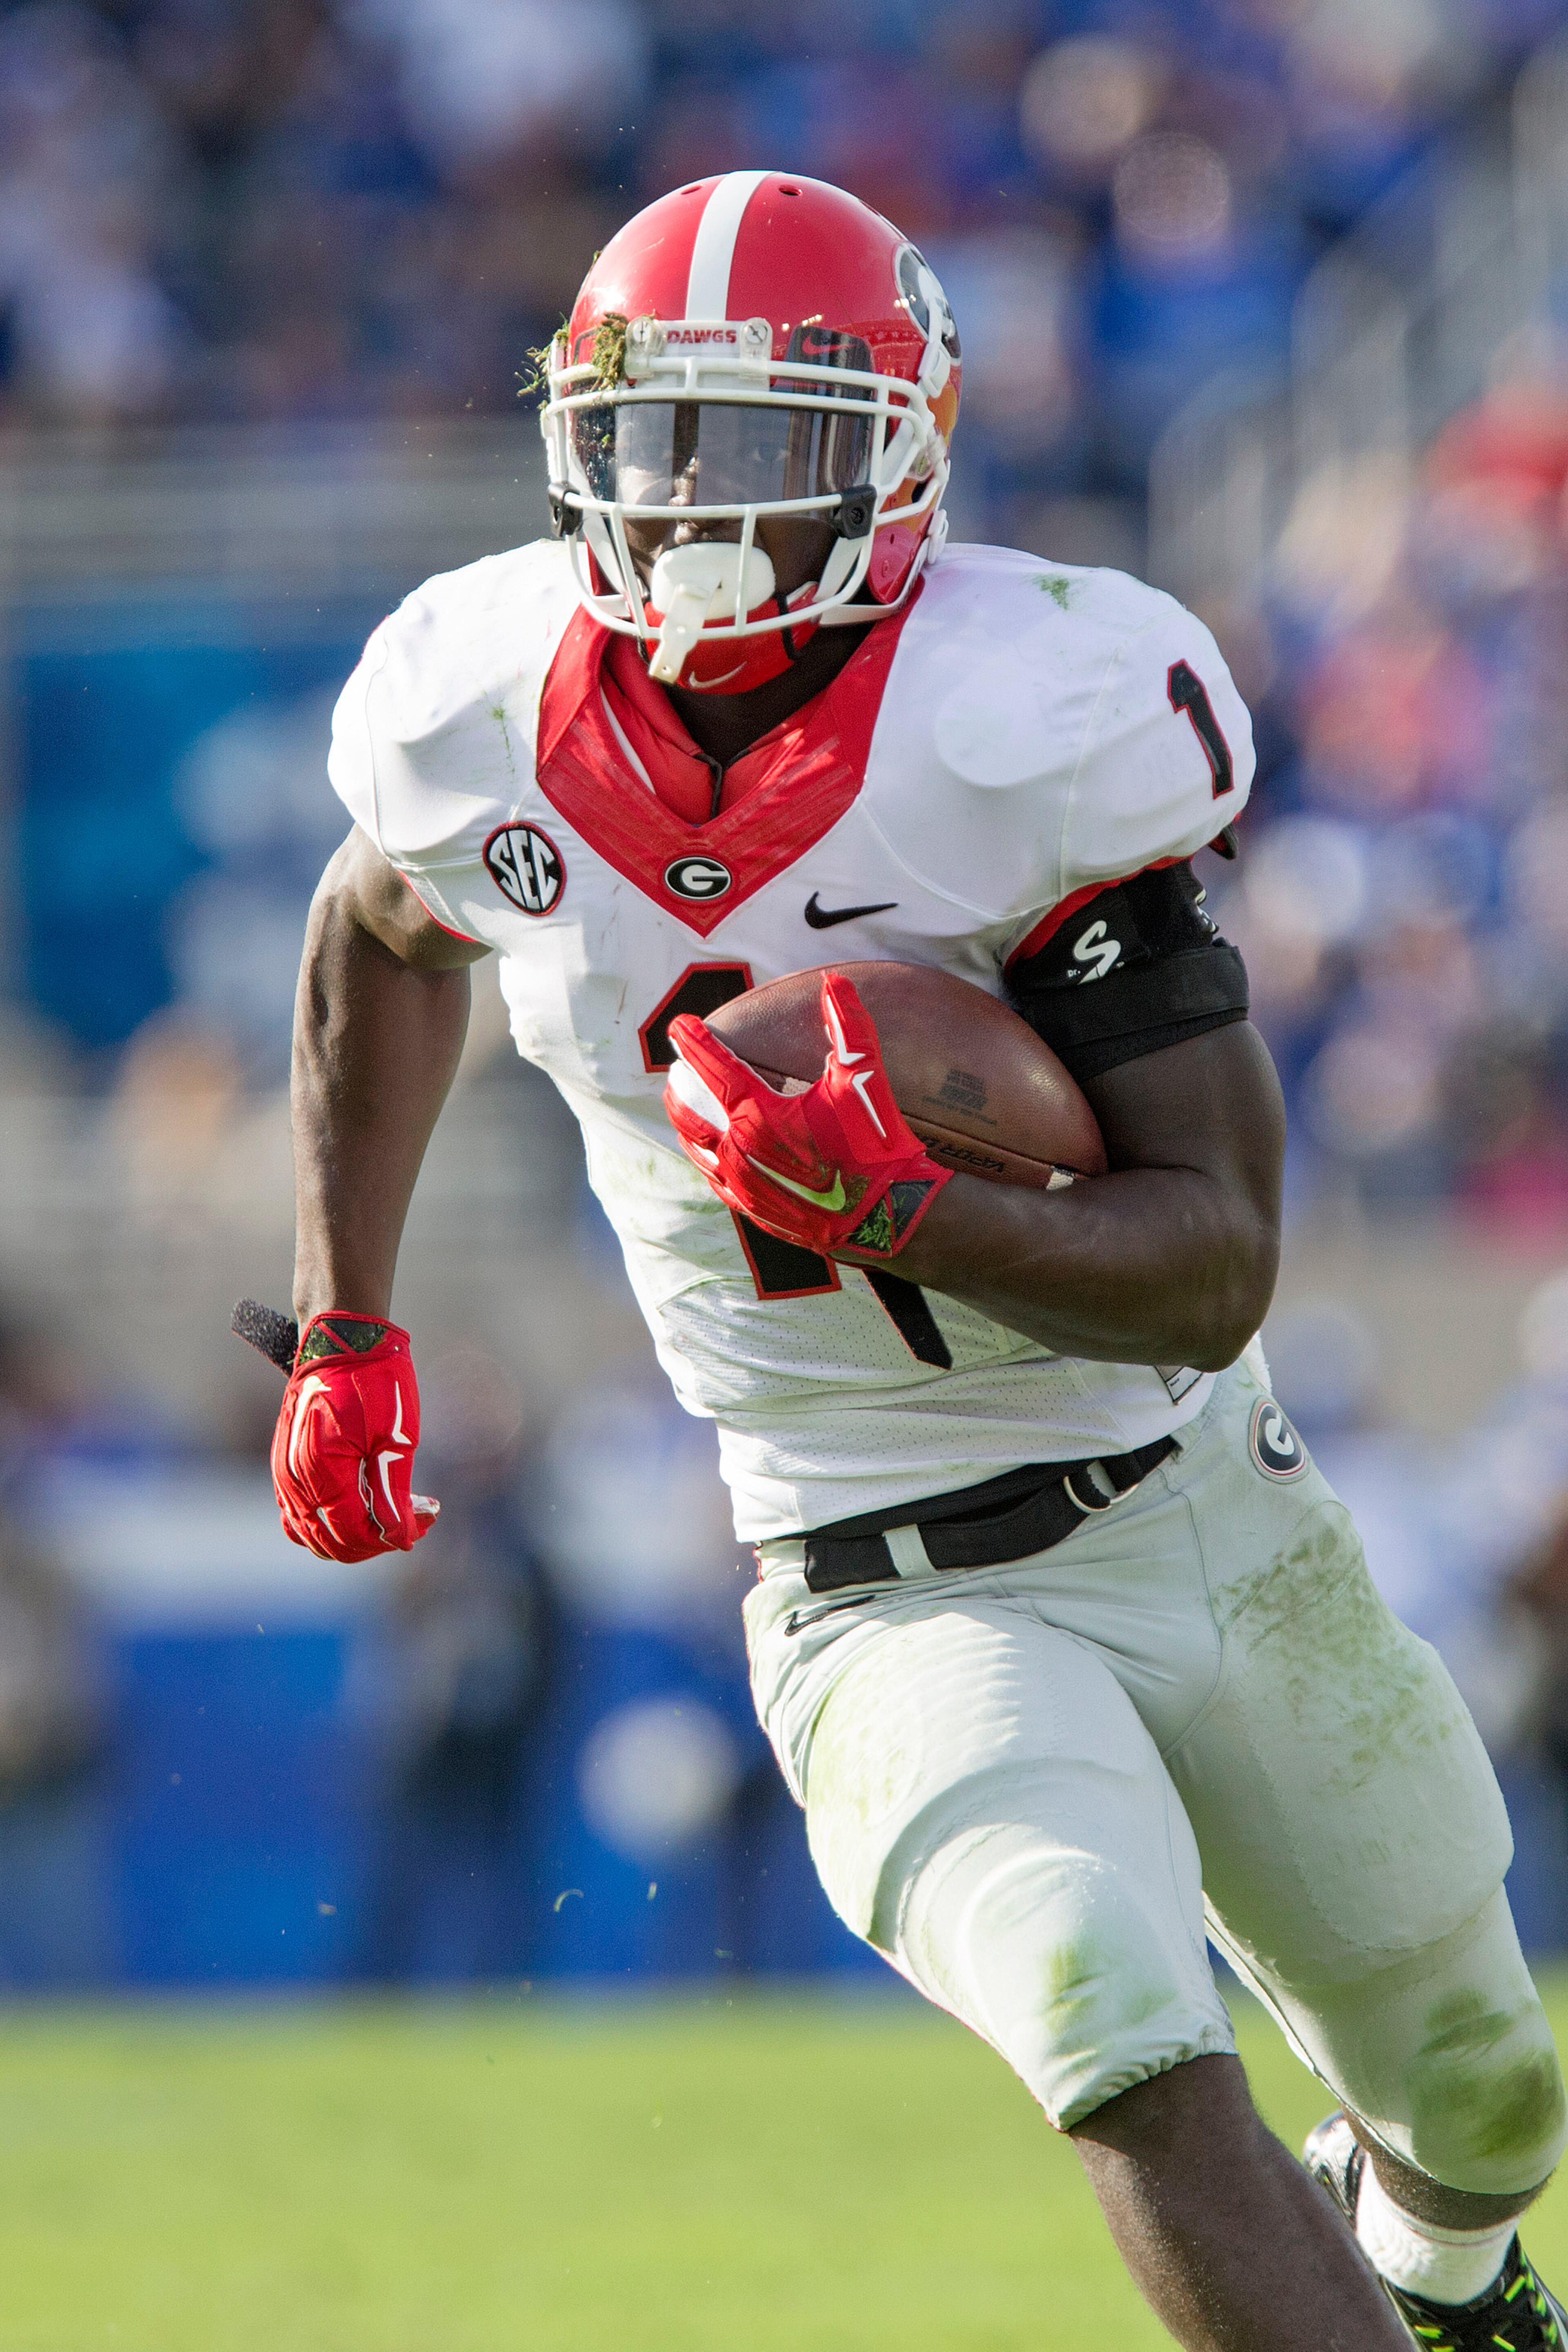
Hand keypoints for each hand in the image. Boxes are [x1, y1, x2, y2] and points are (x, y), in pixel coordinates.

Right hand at [271, 1312, 438, 1562]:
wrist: (340, 1340)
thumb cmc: (375, 1380)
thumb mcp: (397, 1435)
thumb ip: (393, 1492)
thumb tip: (399, 1540)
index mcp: (322, 1470)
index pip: (354, 1534)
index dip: (393, 1536)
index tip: (429, 1518)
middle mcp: (294, 1479)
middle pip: (334, 1543)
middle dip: (380, 1539)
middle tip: (420, 1516)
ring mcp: (284, 1475)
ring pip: (314, 1535)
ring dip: (357, 1535)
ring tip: (398, 1511)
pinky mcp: (284, 1467)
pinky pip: (299, 1517)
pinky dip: (330, 1525)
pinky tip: (365, 1507)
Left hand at [664, 972, 951, 1258]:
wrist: (889, 1217)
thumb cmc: (877, 1146)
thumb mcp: (864, 1081)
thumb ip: (849, 1027)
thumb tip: (835, 982)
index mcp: (762, 1115)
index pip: (714, 1069)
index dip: (694, 1043)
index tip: (678, 1024)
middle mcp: (742, 1152)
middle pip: (689, 1115)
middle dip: (678, 1090)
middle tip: (675, 1073)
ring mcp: (745, 1187)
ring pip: (697, 1152)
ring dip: (686, 1127)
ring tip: (683, 1111)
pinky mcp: (757, 1213)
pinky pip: (717, 1183)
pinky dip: (707, 1162)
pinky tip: (712, 1155)